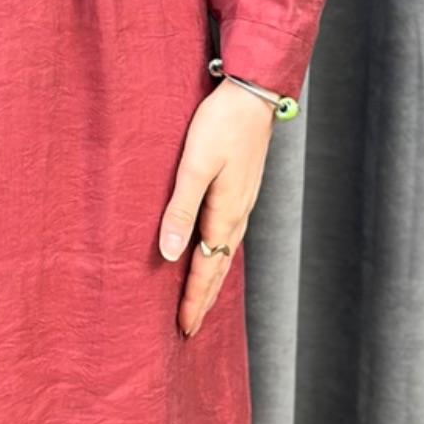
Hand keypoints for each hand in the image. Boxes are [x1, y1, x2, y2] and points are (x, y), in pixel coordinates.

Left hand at [157, 80, 276, 337]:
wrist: (254, 93)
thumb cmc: (220, 124)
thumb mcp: (194, 166)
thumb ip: (180, 210)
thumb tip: (170, 254)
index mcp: (225, 214)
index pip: (206, 269)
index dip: (194, 300)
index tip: (183, 329)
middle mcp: (237, 214)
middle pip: (218, 268)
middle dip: (204, 300)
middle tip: (189, 329)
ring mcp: (241, 203)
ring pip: (225, 253)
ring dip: (212, 281)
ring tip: (199, 304)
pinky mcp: (240, 190)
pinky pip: (228, 236)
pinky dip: (218, 256)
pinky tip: (212, 255)